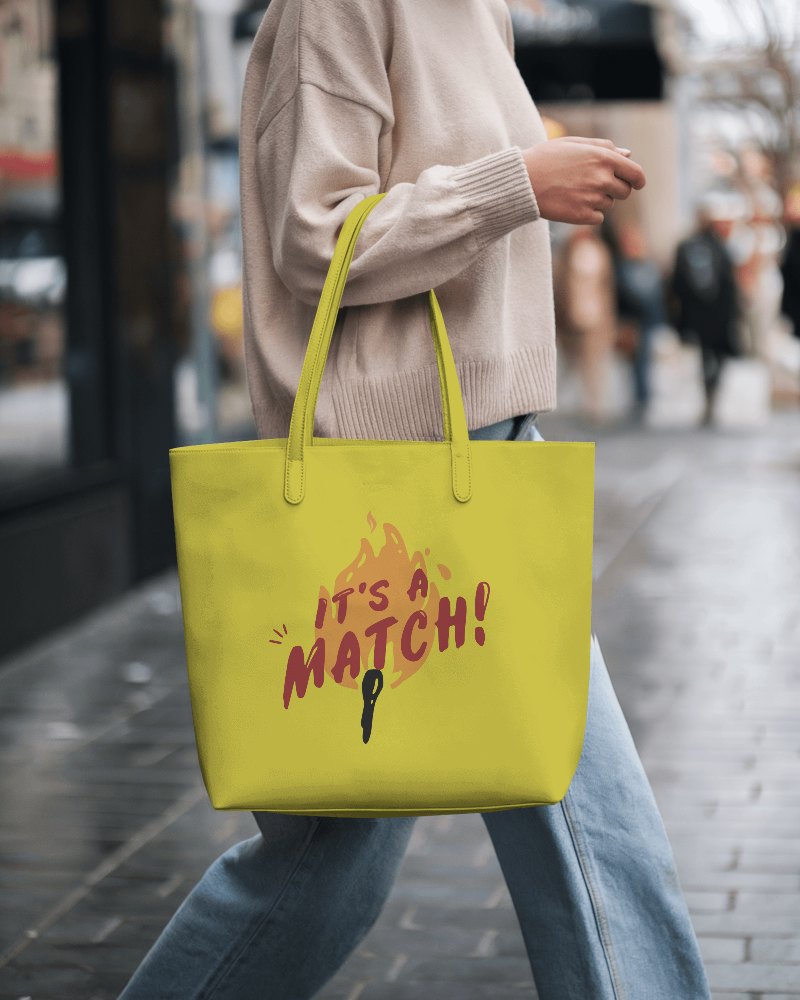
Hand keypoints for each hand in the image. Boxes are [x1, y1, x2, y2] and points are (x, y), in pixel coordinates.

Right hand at [523, 136, 645, 224]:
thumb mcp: (575, 144)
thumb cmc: (547, 158)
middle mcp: (602, 178)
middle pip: (624, 192)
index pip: (635, 173)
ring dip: (598, 201)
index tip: (636, 184)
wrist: (523, 181)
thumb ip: (604, 148)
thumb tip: (628, 154)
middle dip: (615, 190)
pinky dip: (589, 214)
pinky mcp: (582, 216)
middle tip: (595, 186)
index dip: (638, 180)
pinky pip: (598, 218)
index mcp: (604, 158)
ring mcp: (592, 198)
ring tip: (575, 192)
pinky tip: (572, 204)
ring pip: (609, 205)